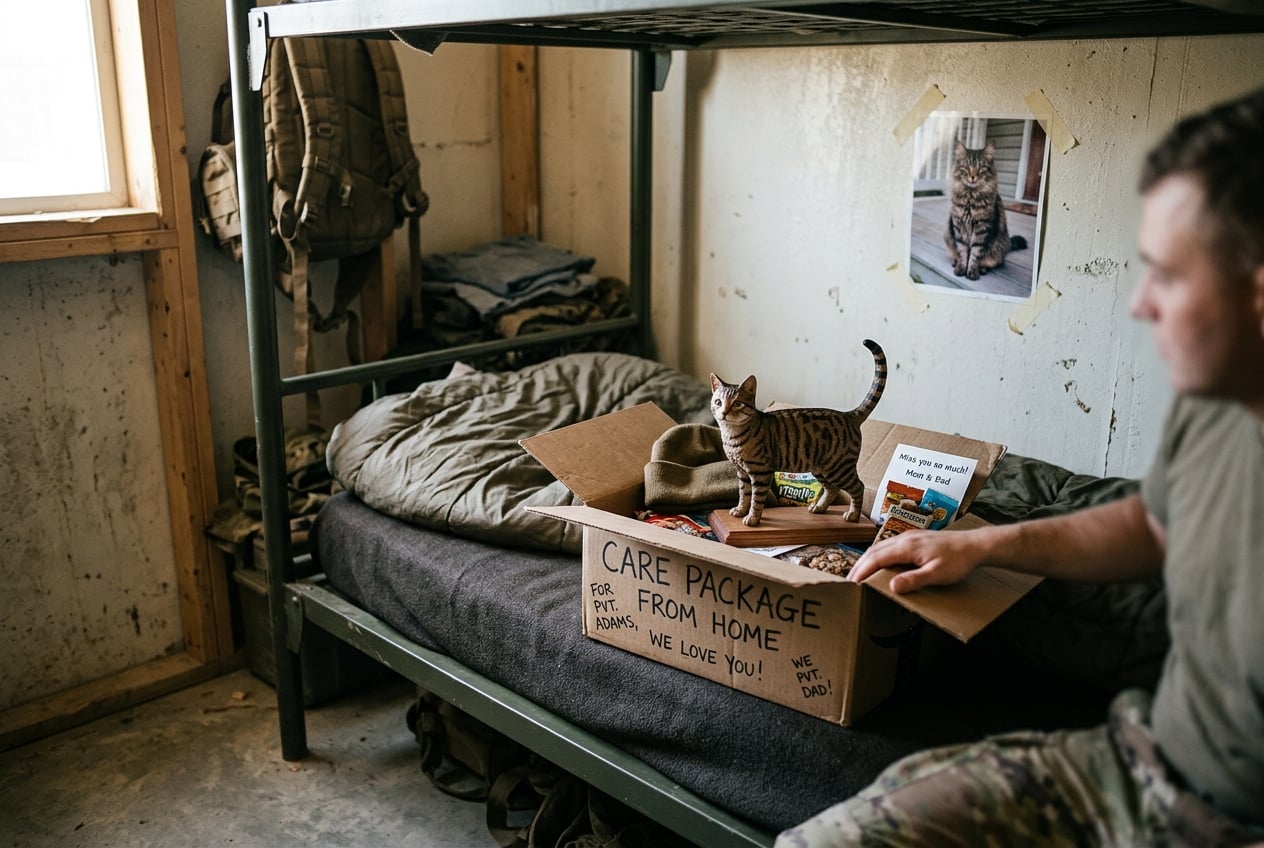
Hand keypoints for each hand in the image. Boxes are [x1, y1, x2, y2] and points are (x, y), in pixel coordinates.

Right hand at [848, 528, 986, 593]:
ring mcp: (909, 537)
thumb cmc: (958, 560)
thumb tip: (892, 586)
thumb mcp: (937, 574)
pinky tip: (879, 563)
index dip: (862, 571)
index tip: (851, 584)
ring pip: (880, 547)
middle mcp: (904, 538)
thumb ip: (914, 580)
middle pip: (873, 551)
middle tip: (849, 582)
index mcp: (906, 547)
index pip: (876, 558)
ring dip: (867, 560)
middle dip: (859, 566)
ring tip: (859, 574)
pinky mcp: (914, 538)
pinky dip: (877, 556)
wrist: (974, 545)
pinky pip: (888, 546)